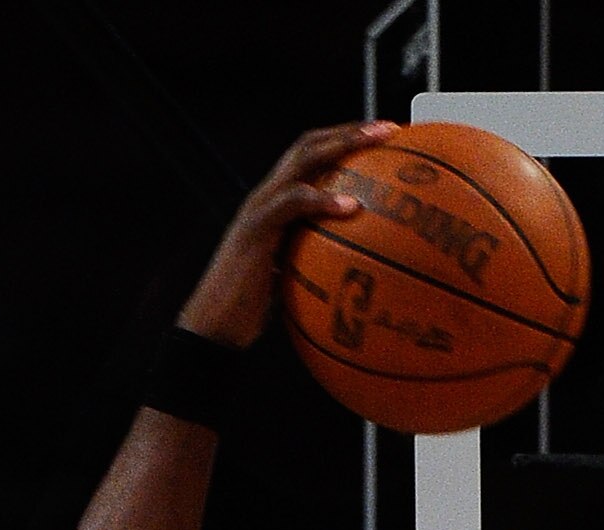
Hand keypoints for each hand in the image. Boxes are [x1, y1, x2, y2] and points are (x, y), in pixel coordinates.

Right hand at [180, 119, 396, 349]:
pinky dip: (322, 199)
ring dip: (342, 145)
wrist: (214, 327)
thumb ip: (317, 263)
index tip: (384, 140)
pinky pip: (292, 203)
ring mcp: (260, 208)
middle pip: (309, 144)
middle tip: (389, 128)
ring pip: (302, 159)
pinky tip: (352, 205)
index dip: (345, 142)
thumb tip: (356, 274)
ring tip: (376, 142)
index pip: (311, 157)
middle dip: (350, 130)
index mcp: (277, 204)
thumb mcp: (294, 280)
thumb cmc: (254, 311)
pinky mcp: (256, 228)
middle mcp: (267, 196)